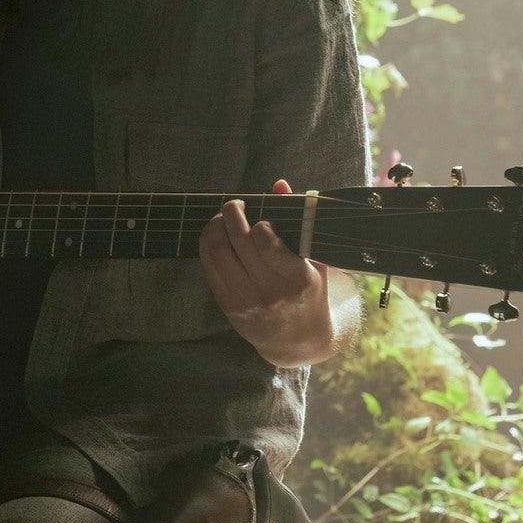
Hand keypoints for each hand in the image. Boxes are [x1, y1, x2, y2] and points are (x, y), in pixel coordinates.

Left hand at [197, 178, 338, 366]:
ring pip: (218, 252)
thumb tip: (278, 184)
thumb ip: (298, 220)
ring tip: (223, 218)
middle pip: (238, 241)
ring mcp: (246, 299)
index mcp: (299, 278)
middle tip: (235, 204)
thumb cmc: (310, 290)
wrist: (298, 338)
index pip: (266, 243)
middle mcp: (270, 290)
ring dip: (215, 226)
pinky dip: (207, 245)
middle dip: (232, 213)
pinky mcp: (228, 305)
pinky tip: (215, 235)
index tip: (262, 221)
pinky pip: (208, 267)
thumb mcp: (315, 259)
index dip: (260, 224)